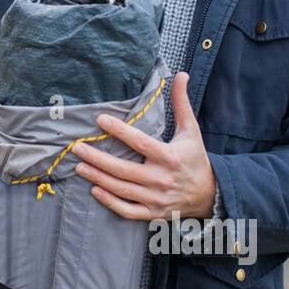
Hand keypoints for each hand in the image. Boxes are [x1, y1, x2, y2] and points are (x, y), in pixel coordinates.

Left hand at [70, 71, 216, 219]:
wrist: (210, 194)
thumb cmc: (195, 158)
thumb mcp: (191, 130)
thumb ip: (182, 103)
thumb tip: (181, 75)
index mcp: (170, 157)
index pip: (140, 143)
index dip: (120, 131)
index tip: (100, 119)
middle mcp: (162, 179)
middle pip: (124, 170)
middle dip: (98, 159)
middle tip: (78, 148)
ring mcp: (156, 198)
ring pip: (122, 189)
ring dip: (98, 178)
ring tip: (79, 166)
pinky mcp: (152, 213)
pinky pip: (127, 210)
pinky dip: (110, 202)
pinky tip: (94, 190)